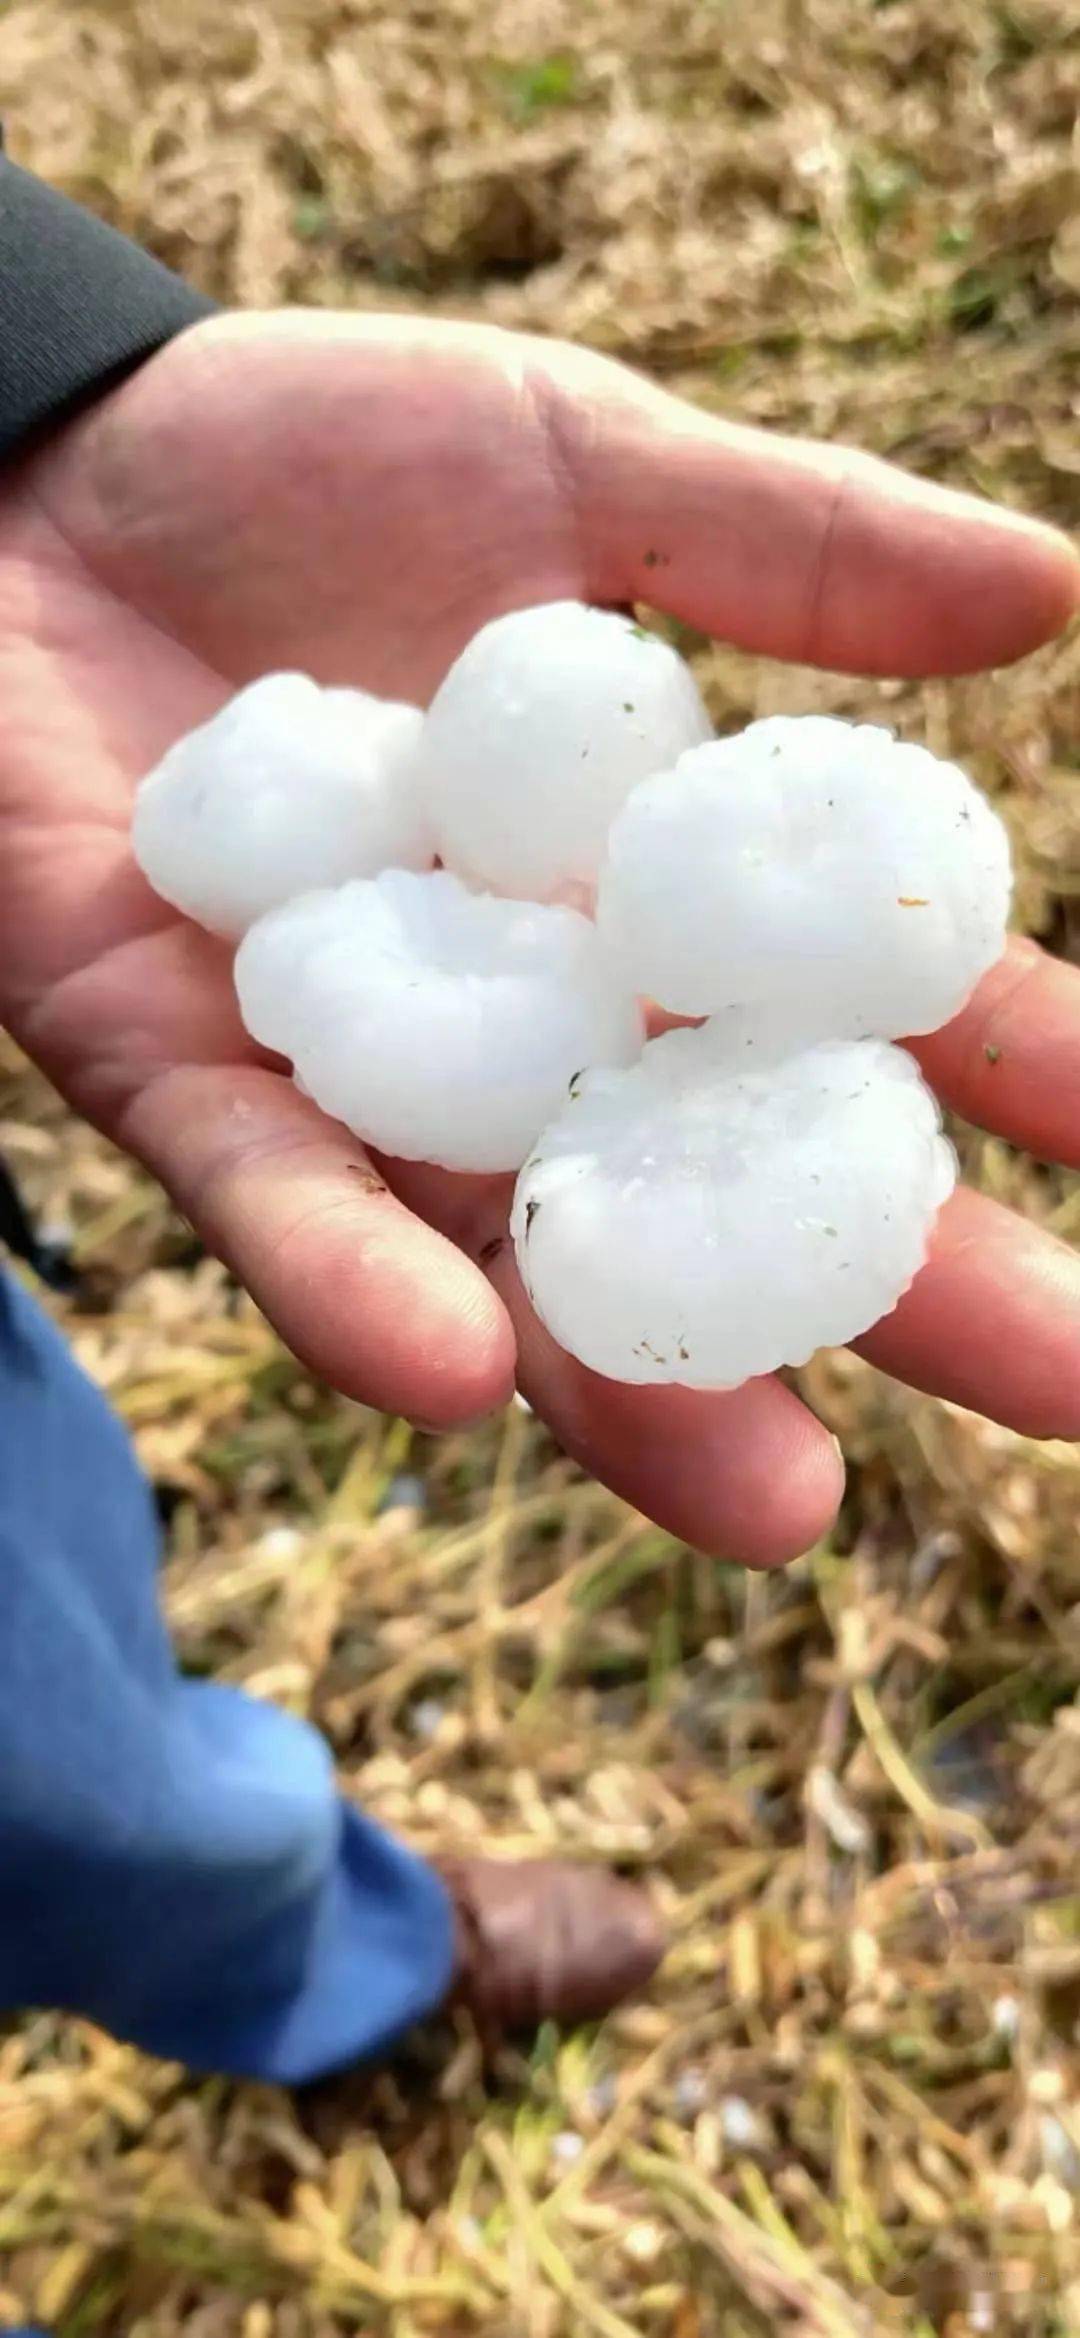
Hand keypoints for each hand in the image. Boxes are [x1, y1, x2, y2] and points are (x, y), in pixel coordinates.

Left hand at [1, 310, 1077, 1565]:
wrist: (15, 462)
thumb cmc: (293, 457)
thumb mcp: (573, 462)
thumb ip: (788, 546)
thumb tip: (1054, 591)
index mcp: (632, 886)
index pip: (839, 995)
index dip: (989, 1058)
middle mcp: (514, 1010)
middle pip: (713, 1172)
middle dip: (873, 1282)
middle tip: (1052, 1390)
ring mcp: (347, 1063)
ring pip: (508, 1247)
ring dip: (633, 1382)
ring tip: (771, 1501)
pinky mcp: (167, 1070)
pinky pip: (265, 1197)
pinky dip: (350, 1281)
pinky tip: (463, 1373)